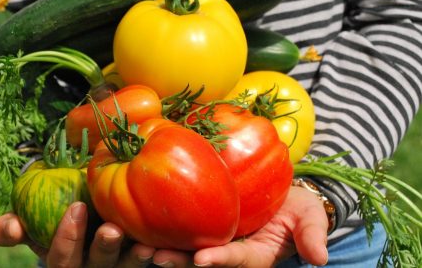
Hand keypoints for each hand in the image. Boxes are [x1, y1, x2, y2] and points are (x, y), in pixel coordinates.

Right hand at [0, 201, 155, 267]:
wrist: (84, 220)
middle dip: (103, 250)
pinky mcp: (136, 262)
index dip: (67, 238)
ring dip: (135, 258)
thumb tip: (8, 228)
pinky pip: (151, 263)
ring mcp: (116, 267)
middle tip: (112, 229)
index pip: (62, 258)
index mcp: (64, 260)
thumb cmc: (55, 222)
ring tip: (146, 245)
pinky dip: (160, 256)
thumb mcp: (32, 227)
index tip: (76, 207)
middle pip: (97, 267)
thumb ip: (12, 228)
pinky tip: (166, 243)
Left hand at [150, 186, 328, 266]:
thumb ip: (311, 235)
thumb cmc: (295, 207)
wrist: (279, 194)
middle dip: (178, 262)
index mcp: (253, 255)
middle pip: (199, 261)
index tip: (202, 260)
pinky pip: (178, 226)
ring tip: (136, 245)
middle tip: (153, 257)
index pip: (236, 260)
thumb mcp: (309, 218)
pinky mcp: (198, 222)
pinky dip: (159, 227)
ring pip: (183, 247)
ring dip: (160, 248)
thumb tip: (320, 258)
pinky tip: (136, 221)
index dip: (220, 261)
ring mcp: (211, 238)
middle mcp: (227, 252)